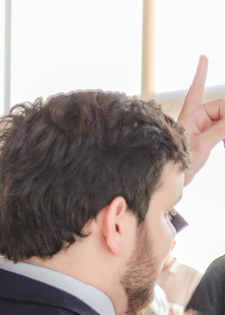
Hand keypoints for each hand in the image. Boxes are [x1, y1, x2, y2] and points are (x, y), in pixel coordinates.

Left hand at [177, 56, 224, 182]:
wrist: (175, 178)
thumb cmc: (181, 161)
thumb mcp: (203, 144)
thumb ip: (222, 129)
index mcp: (189, 115)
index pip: (196, 90)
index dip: (201, 73)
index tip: (203, 57)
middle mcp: (196, 117)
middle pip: (221, 108)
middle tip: (223, 137)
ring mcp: (202, 126)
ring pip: (224, 118)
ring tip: (223, 143)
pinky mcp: (207, 135)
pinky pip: (223, 129)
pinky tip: (224, 144)